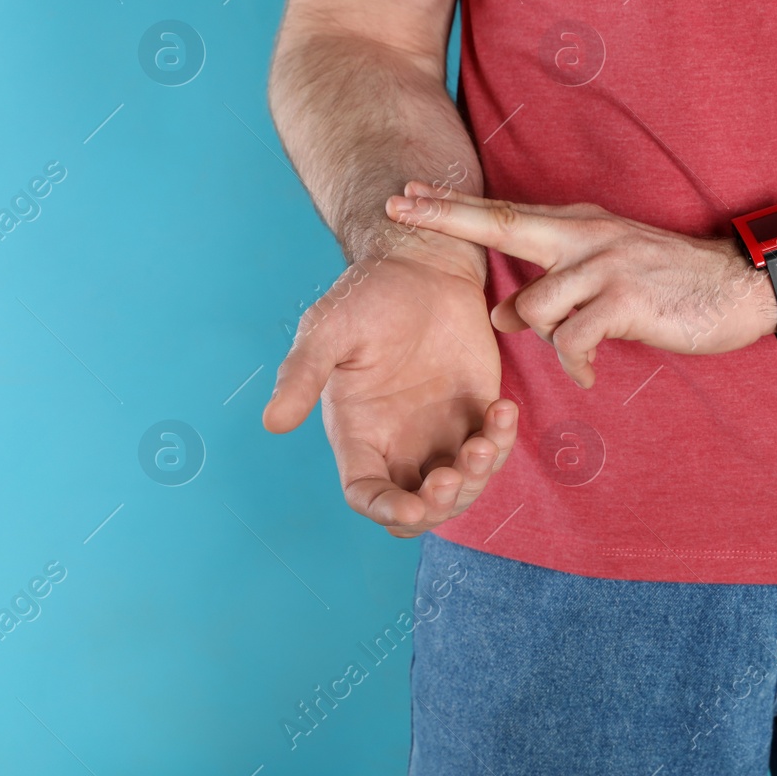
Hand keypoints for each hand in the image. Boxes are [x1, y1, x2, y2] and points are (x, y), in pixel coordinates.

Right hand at [261, 238, 516, 537]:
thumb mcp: (328, 329)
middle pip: (421, 506)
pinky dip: (503, 440)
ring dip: (478, 476)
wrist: (423, 265)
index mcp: (359, 434)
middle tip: (454, 475)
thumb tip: (273, 422)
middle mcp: (400, 442)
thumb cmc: (369, 295)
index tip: (412, 507)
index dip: (386, 510)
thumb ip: (303, 374)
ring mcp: (442, 429)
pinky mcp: (478, 410)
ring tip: (486, 438)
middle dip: (440, 503)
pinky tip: (503, 408)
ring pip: (463, 485)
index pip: (367, 494)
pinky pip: (495, 446)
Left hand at [385, 183, 776, 387]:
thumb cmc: (670, 284)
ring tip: (579, 350)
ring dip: (547, 337)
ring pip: (534, 307)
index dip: (452, 205)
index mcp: (580, 227)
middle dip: (445, 217)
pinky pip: (573, 340)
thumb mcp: (607, 274)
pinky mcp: (625, 300)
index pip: (505, 213)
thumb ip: (555, 287)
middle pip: (501, 224)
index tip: (405, 192)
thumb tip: (501, 315)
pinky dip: (576, 363)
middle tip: (398, 207)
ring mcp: (605, 265)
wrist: (738, 285)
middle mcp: (586, 237)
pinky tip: (591, 372)